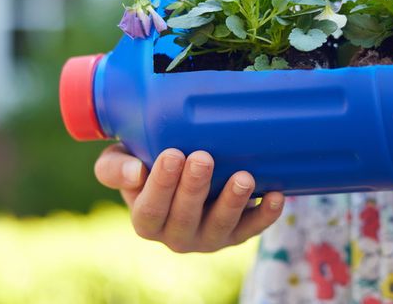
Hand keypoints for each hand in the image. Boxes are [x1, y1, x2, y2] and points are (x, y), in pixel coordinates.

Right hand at [94, 144, 283, 252]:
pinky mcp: (237, 233)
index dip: (161, 185)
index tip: (172, 154)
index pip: (150, 210)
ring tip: (243, 178)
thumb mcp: (122, 160)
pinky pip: (253, 228)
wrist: (184, 169)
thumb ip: (116, 166)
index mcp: (147, 220)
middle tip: (203, 158)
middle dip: (195, 188)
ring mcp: (209, 237)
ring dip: (233, 203)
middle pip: (185, 218)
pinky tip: (276, 196)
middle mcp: (177, 235)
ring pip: (221, 227)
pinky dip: (266, 214)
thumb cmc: (147, 161)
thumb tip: (135, 170)